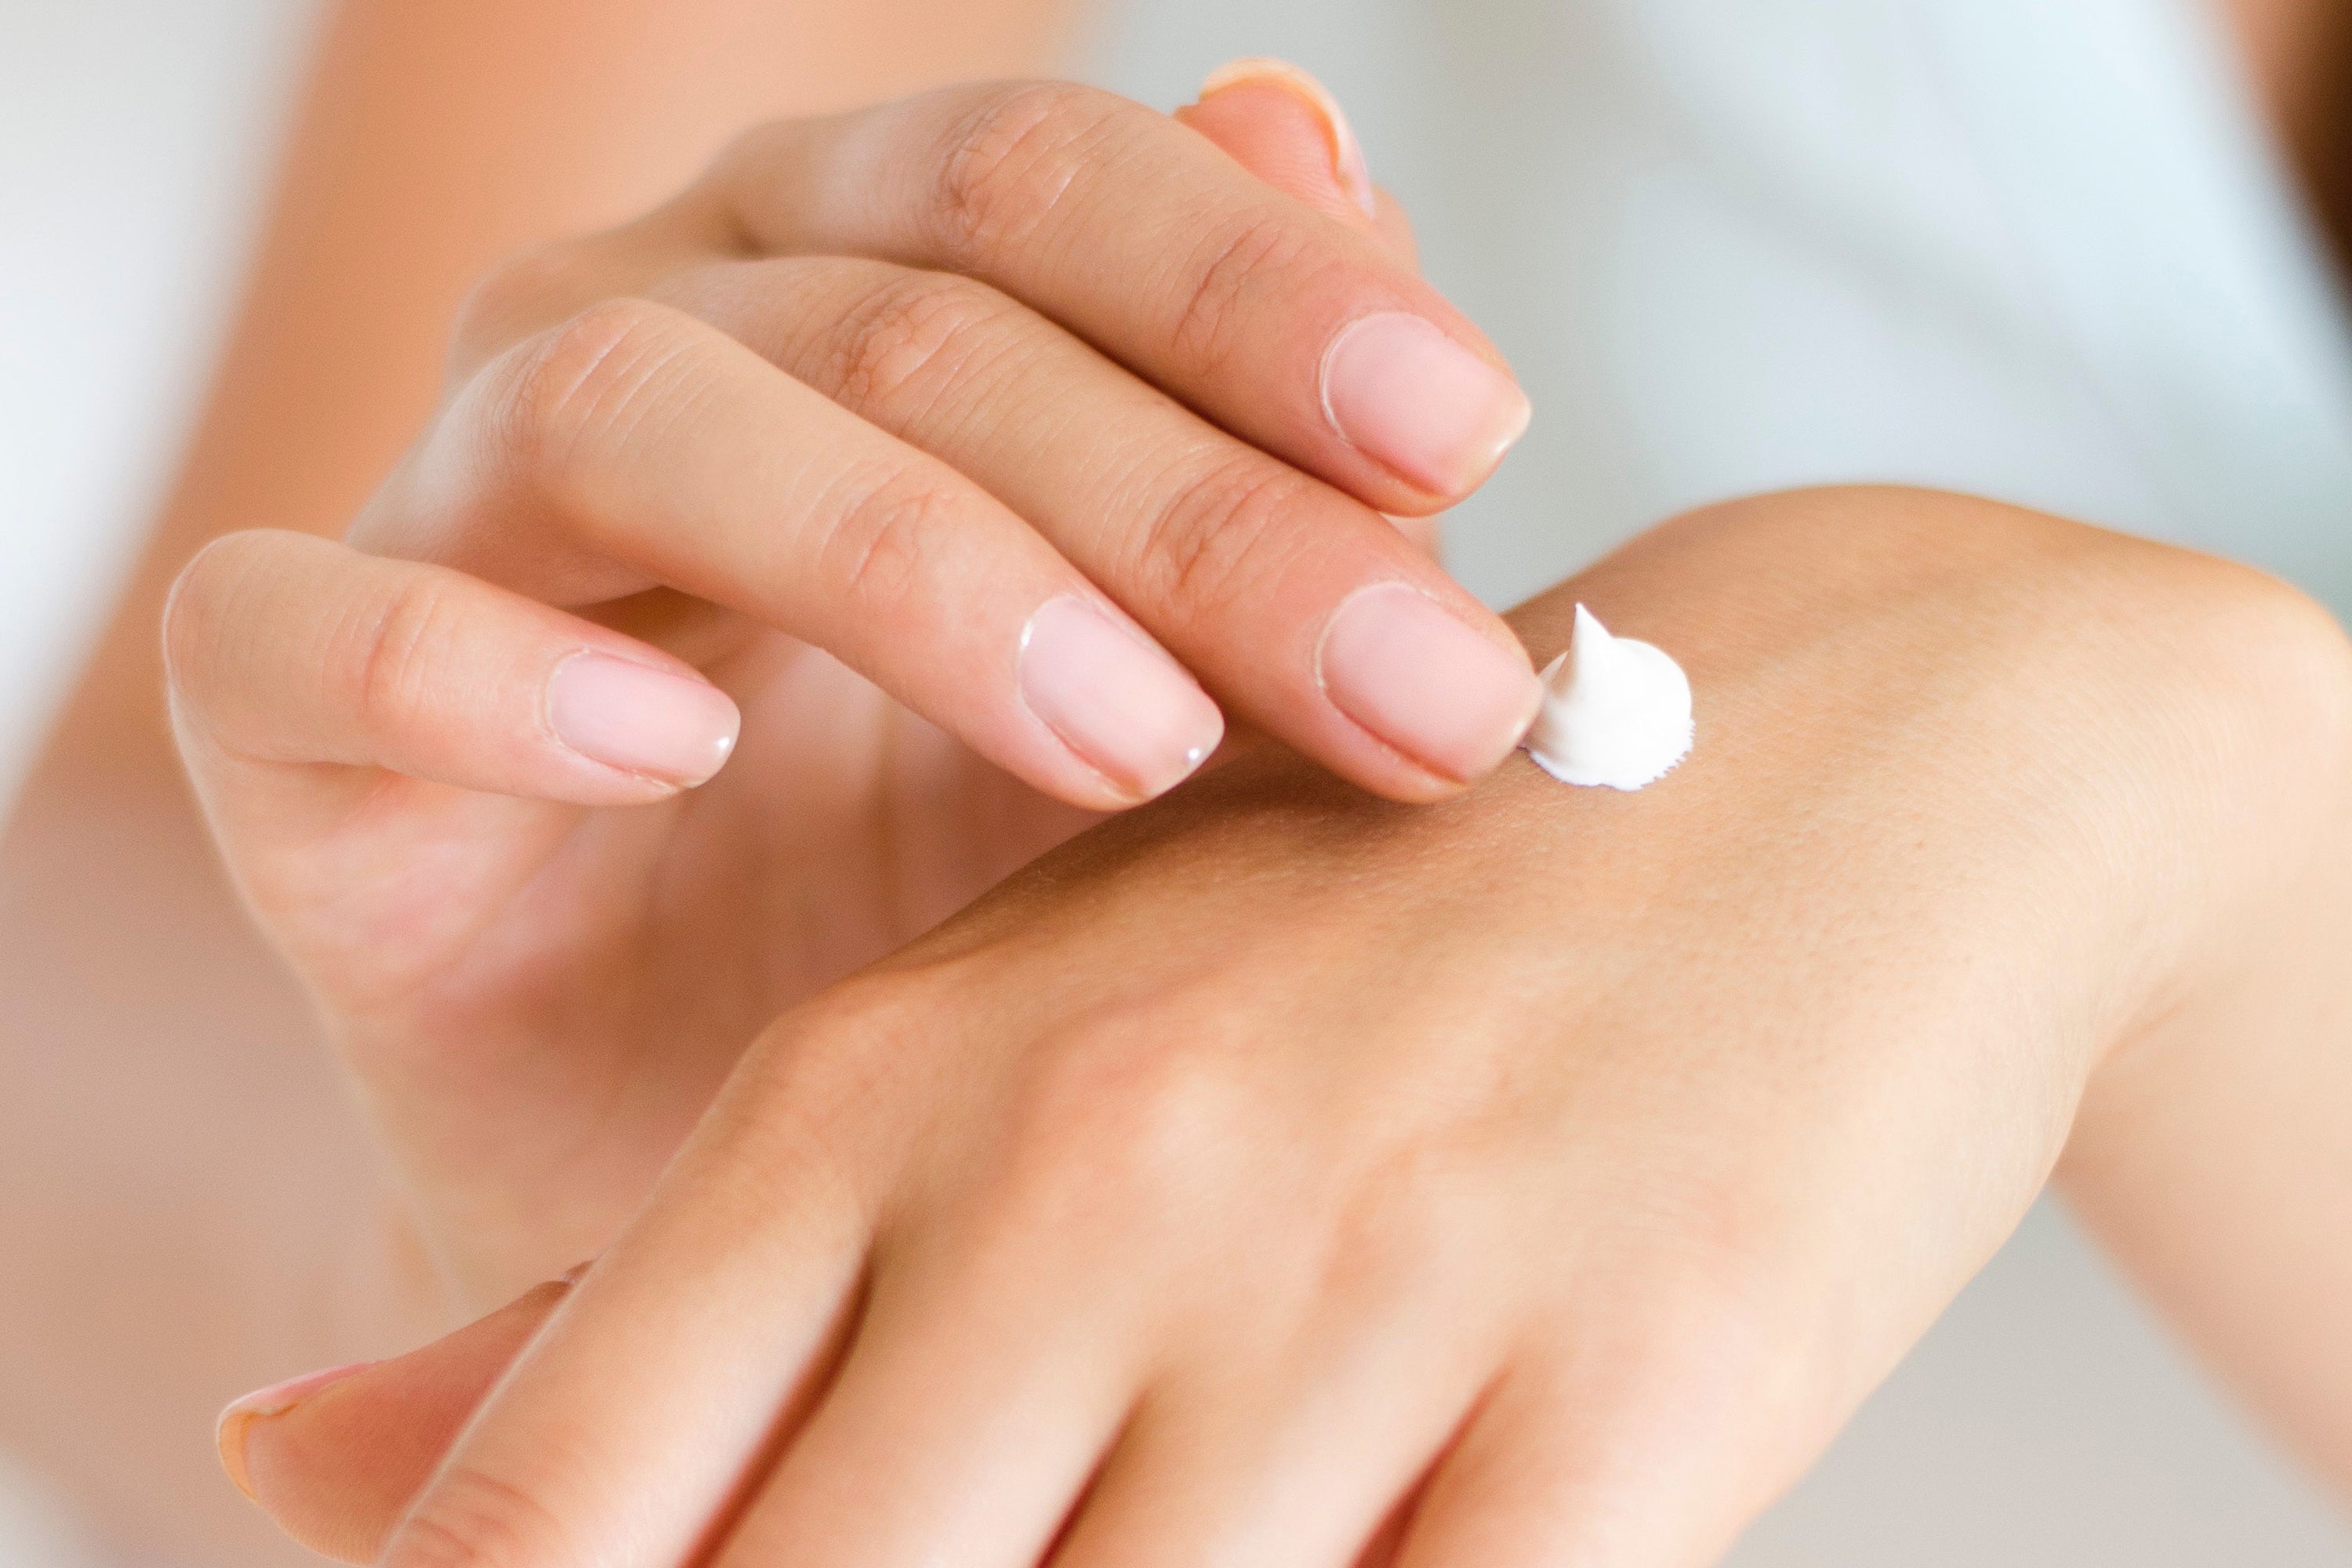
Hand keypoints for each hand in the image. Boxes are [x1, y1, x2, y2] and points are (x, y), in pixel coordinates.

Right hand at [162, 67, 1537, 1308]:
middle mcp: (645, 330)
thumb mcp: (1173, 679)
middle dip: (1176, 497)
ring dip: (908, 560)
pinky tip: (678, 752)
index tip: (1466, 438)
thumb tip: (1319, 135)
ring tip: (1122, 737)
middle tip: (1402, 690)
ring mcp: (451, 506)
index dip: (1255, 290)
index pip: (1042, 183)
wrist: (717, 1134)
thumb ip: (1251, 442)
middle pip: (896, 306)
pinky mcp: (288, 718)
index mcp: (849, 276)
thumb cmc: (952, 883)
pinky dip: (489, 667)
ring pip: (635, 407)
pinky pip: (316, 630)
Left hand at [219, 489, 2351, 1565]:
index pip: (568, 1510)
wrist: (1824, 744)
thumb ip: (657, 1299)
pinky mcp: (1638, 1400)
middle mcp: (1097, 1183)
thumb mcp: (996, 1043)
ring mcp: (1370, 1293)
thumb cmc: (1365, 920)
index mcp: (892, 1088)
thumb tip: (277, 1464)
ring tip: (1138, 1547)